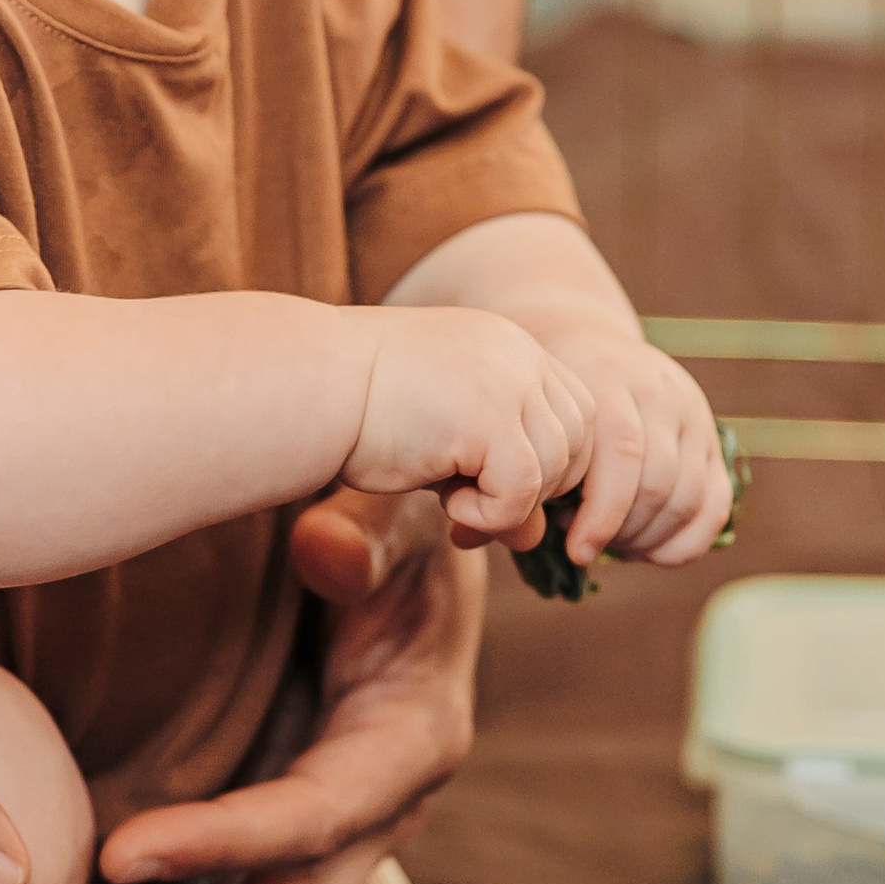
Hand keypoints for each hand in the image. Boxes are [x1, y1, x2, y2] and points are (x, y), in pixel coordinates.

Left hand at [66, 499, 480, 883]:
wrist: (405, 547)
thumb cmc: (392, 516)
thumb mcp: (394, 503)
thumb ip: (367, 526)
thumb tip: (327, 550)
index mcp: (410, 736)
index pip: (316, 814)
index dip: (223, 843)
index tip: (117, 852)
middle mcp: (385, 810)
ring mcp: (346, 847)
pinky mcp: (304, 860)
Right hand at [346, 307, 590, 548]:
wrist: (305, 387)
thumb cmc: (359, 415)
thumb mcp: (445, 446)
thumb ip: (496, 475)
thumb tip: (538, 537)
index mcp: (508, 347)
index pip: (575, 412)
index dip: (549, 464)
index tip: (492, 492)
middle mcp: (518, 354)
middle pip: (579, 442)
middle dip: (538, 491)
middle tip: (470, 513)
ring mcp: (508, 380)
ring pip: (557, 468)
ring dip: (511, 504)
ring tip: (451, 504)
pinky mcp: (488, 416)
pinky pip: (525, 490)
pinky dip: (494, 515)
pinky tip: (447, 508)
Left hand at [540, 322, 733, 571]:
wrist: (586, 342)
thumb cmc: (547, 396)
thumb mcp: (531, 415)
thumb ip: (524, 468)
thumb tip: (490, 536)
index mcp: (611, 379)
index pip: (623, 455)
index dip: (602, 516)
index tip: (577, 552)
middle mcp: (661, 392)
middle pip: (658, 484)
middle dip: (623, 532)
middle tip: (590, 545)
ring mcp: (694, 413)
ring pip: (689, 498)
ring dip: (650, 538)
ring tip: (613, 544)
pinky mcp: (712, 438)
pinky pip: (716, 505)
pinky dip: (685, 541)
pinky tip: (646, 548)